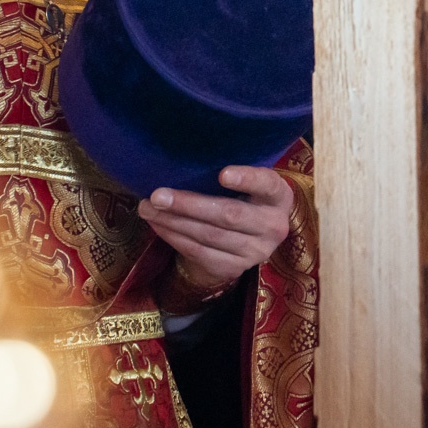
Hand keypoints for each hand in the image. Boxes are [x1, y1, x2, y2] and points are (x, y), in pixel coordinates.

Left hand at [137, 165, 293, 293]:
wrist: (247, 242)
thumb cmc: (243, 199)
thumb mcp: (248, 185)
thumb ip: (232, 174)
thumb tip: (185, 159)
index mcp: (279, 197)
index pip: (268, 185)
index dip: (247, 179)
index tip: (222, 173)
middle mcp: (273, 226)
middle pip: (229, 215)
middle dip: (189, 204)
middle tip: (158, 195)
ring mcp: (255, 252)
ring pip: (209, 235)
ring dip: (174, 221)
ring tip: (148, 208)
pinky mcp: (233, 269)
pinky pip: (198, 252)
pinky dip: (174, 237)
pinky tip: (158, 224)